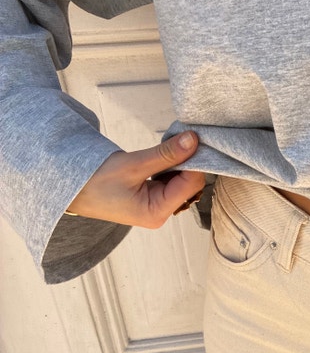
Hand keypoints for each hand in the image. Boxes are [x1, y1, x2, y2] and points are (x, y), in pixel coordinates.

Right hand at [67, 131, 205, 226]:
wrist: (70, 189)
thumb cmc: (94, 181)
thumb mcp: (133, 164)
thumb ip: (165, 154)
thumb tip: (192, 140)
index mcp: (157, 212)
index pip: (191, 184)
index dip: (195, 160)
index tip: (192, 138)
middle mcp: (161, 214)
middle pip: (189, 184)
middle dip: (187, 161)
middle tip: (180, 138)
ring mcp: (157, 207)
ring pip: (181, 181)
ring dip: (178, 162)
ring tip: (168, 146)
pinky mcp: (152, 199)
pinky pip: (170, 181)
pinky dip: (169, 166)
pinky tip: (162, 155)